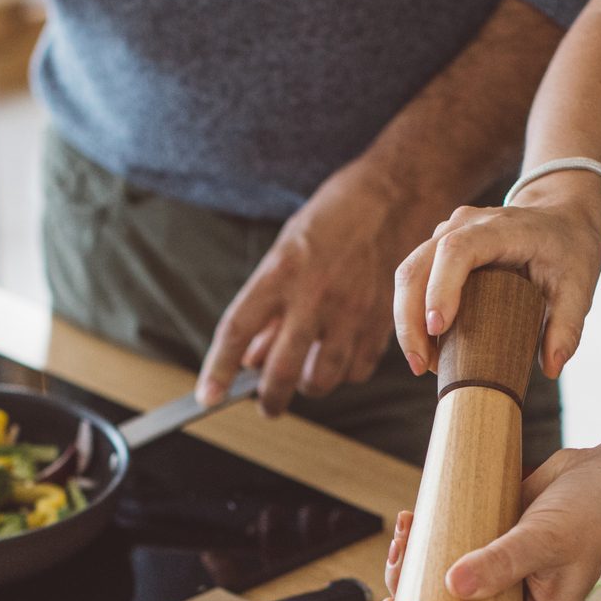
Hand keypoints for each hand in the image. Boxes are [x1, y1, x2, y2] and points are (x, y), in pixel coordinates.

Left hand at [198, 166, 441, 415]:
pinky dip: (344, 372)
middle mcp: (315, 295)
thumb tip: (252, 358)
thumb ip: (268, 307)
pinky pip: (357, 370)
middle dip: (269, 399)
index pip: (237, 330)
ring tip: (305, 373)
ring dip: (308, 385)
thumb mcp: (285, 252)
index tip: (206, 397)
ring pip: (322, 378)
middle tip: (266, 405)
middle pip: (282, 370)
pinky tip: (339, 355)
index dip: (218, 369)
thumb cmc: (331, 220)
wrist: (393, 196)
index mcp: (281, 271)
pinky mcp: (383, 321)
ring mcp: (352, 311)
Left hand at [381, 432, 600, 600]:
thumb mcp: (548, 540)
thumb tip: (453, 582)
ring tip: (402, 539)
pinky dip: (422, 538)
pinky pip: (444, 551)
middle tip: (393, 595)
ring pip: (439, 588)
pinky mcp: (484, 544)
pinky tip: (409, 519)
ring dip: (410, 569)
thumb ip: (503, 562)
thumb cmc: (594, 513)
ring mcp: (494, 577)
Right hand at [391, 177, 600, 380]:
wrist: (561, 218)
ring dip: (407, 322)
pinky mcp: (438, 251)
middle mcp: (464, 225)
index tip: (439, 329)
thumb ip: (568, 326)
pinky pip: (414, 281)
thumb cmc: (569, 250)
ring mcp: (446, 235)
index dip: (441, 288)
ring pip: (408, 274)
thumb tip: (551, 368)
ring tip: (423, 364)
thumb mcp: (580, 286)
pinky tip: (427, 349)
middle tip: (421, 366)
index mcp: (502, 228)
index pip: (457, 250)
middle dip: (410, 319)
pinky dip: (413, 317)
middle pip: (417, 266)